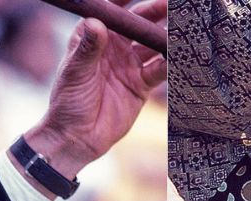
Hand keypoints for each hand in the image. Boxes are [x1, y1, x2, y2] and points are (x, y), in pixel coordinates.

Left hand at [23, 1, 167, 182]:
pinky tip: (180, 58)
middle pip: (137, 25)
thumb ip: (88, 48)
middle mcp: (113, 47)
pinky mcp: (141, 85)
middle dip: (154, 13)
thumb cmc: (68, 102)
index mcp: (93, 37)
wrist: (77, 138)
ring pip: (151, 46)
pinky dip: (170, 64)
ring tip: (182, 30)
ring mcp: (129, 65)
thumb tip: (96, 22)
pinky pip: (159, 70)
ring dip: (165, 38)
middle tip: (171, 6)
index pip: (112, 10)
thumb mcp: (75, 72)